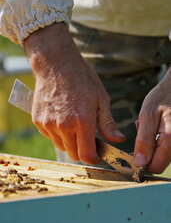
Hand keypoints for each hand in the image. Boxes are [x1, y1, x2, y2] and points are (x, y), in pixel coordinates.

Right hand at [24, 23, 124, 163]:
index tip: (97, 153)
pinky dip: (58, 134)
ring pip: (61, 147)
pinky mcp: (38, 121)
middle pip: (73, 154)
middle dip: (82, 151)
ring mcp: (48, 124)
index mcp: (82, 121)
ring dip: (70, 143)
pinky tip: (62, 119)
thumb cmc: (82, 79)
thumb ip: (108, 123)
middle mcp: (64, 126)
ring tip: (75, 125)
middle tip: (88, 137)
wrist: (56, 64)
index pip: (87, 155)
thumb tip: (119, 140)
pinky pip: (50, 137)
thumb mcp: (101, 98)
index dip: (94, 158)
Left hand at [134, 68, 170, 172]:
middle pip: (161, 162)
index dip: (144, 162)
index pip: (156, 167)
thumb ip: (144, 140)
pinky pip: (168, 147)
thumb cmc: (163, 97)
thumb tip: (140, 163)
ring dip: (155, 144)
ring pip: (164, 155)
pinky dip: (160, 140)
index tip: (136, 150)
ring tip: (154, 126)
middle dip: (149, 151)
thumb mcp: (148, 115)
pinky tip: (159, 126)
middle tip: (146, 131)